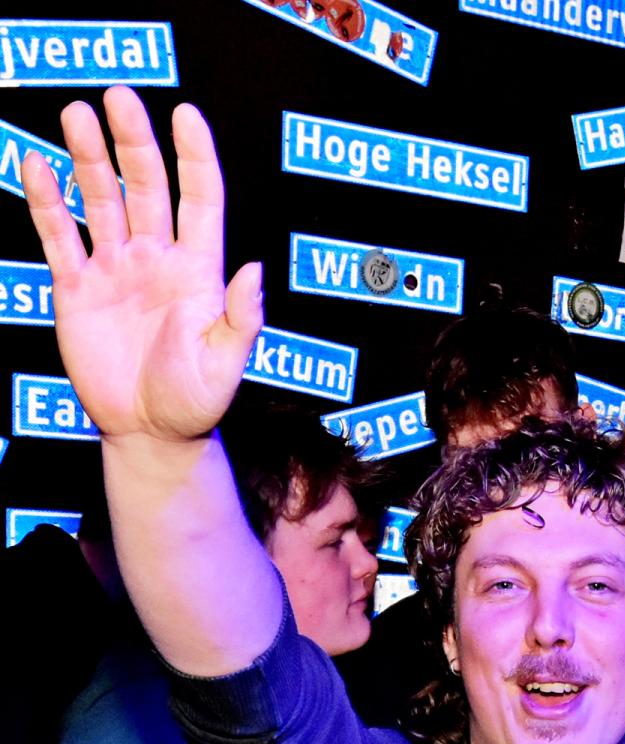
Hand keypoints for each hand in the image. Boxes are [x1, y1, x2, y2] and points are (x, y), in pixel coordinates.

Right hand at [21, 86, 260, 442]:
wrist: (150, 434)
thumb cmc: (195, 402)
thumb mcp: (227, 365)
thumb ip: (242, 318)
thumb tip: (255, 270)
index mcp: (198, 270)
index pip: (199, 199)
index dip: (194, 156)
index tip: (186, 114)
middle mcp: (156, 257)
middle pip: (146, 185)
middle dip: (133, 140)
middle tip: (118, 96)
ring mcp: (115, 268)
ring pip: (101, 199)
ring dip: (89, 157)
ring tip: (76, 114)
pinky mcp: (77, 288)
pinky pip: (59, 235)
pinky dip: (47, 201)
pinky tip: (36, 165)